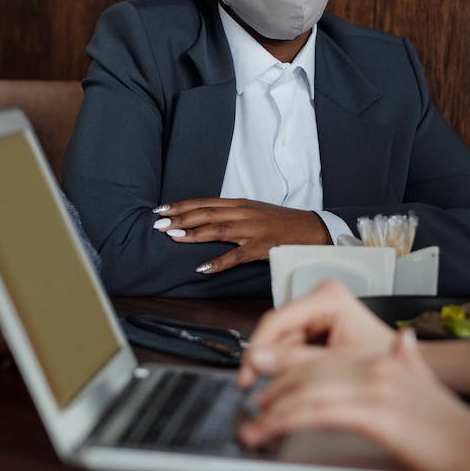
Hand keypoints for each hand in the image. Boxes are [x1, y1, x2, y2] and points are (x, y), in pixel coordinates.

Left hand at [152, 198, 329, 274]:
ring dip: (193, 233)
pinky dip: (218, 261)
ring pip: (218, 229)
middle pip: (206, 213)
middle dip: (180, 218)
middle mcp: (244, 213)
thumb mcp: (253, 211)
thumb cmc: (280, 222)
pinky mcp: (262, 247)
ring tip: (173, 237)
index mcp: (240, 204)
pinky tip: (203, 268)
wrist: (311, 228)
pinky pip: (236, 255)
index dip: (181, 205)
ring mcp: (253, 229)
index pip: (205, 202)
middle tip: (158, 224)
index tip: (161, 209)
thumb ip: (230, 213)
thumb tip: (204, 218)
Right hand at [238, 279, 392, 386]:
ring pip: (282, 341)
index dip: (257, 350)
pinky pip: (292, 345)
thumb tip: (258, 360)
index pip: (277, 320)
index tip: (245, 376)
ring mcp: (319, 310)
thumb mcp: (336, 365)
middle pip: (278, 331)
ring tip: (282, 389)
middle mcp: (321, 297)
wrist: (401, 370)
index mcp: (329, 297)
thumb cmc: (381, 364)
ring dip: (279, 365)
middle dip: (268, 361)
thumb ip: (296, 362)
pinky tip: (295, 380)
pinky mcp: (317, 323)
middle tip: (256, 389)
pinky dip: (290, 365)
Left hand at [240, 327, 469, 470]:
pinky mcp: (373, 411)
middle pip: (310, 367)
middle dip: (275, 383)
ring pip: (307, 387)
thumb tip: (405, 340)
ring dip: (273, 405)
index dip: (290, 363)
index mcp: (384, 357)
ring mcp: (374, 386)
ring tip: (253, 421)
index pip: (324, 353)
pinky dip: (285, 419)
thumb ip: (411, 359)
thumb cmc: (451, 427)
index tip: (268, 374)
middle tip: (254, 399)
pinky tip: (270, 428)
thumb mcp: (426, 382)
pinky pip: (316, 410)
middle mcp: (376, 365)